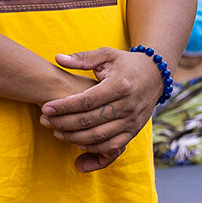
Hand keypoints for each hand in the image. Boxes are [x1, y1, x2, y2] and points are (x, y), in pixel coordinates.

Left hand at [41, 48, 164, 171]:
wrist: (157, 75)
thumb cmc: (127, 64)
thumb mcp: (107, 54)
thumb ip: (83, 58)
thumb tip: (58, 58)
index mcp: (120, 85)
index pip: (86, 101)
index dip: (64, 106)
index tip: (45, 107)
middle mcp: (128, 105)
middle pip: (89, 120)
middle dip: (63, 122)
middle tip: (45, 120)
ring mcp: (132, 120)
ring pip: (98, 136)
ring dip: (74, 137)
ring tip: (56, 132)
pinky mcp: (135, 130)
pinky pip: (113, 146)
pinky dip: (94, 148)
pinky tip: (78, 142)